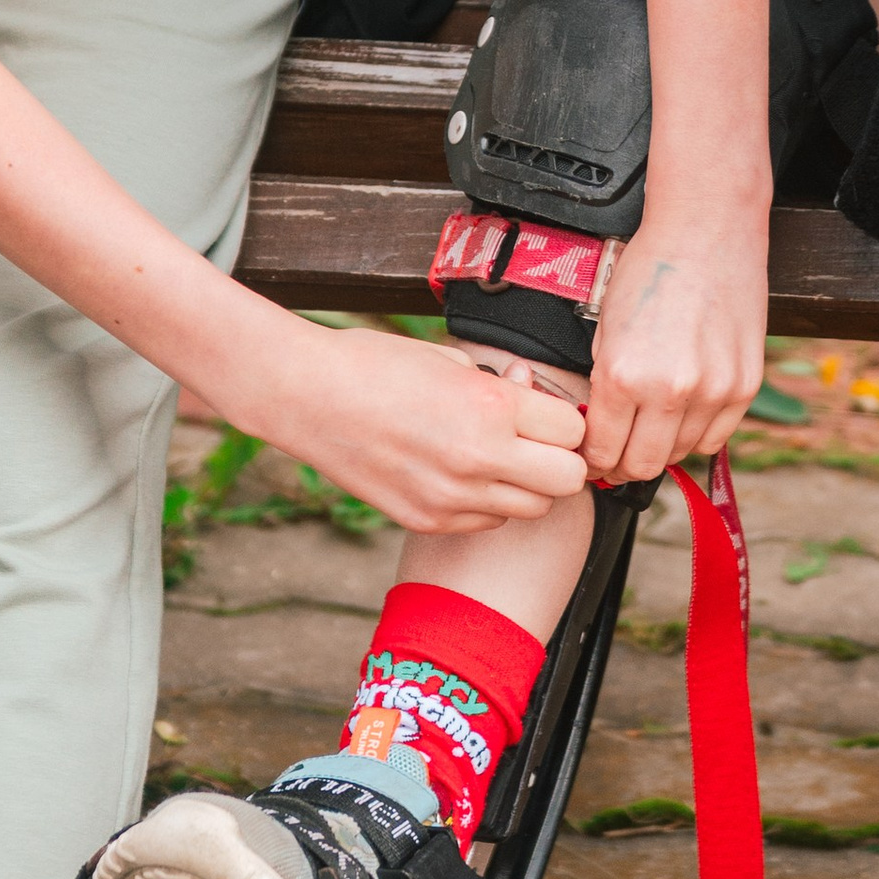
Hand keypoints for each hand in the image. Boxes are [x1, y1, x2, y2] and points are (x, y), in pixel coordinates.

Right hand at [249, 322, 588, 532]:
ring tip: (496, 457)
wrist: (305, 397)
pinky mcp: (427, 521)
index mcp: (491, 407)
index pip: (573, 432)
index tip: (549, 415)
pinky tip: (459, 473)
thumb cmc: (374, 365)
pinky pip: (487, 521)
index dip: (565, 421)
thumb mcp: (449, 358)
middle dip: (560, 460)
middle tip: (537, 442)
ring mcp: (452, 498)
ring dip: (527, 485)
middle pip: (568, 480)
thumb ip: (501, 385)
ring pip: (533, 508)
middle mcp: (479, 458)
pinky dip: (487, 502)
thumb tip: (533, 394)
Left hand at [585, 214, 769, 483]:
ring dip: (661, 448)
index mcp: (623, 374)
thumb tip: (601, 433)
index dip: (593, 461)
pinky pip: (715, 437)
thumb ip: (604, 385)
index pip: (602, 451)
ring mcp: (713, 390)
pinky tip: (682, 413)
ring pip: (680, 454)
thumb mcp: (606, 326)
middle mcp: (669, 389)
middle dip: (622, 464)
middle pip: (642, 465)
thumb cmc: (651, 269)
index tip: (593, 458)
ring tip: (651, 425)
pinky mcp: (745, 385)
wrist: (707, 231)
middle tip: (617, 453)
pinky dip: (695, 434)